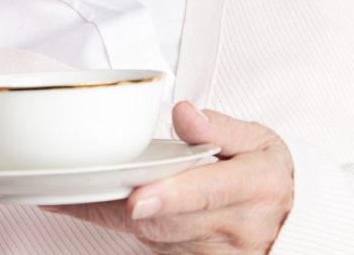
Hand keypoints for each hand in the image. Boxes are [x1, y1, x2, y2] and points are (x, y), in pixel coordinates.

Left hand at [47, 102, 293, 253]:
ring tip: (61, 191)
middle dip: (121, 208)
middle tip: (71, 189)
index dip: (171, 196)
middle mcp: (236, 225)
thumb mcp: (258, 139)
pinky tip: (86, 204)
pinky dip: (118, 225)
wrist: (292, 220)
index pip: (209, 191)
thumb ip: (220, 127)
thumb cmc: (266, 172)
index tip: (137, 198)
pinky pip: (153, 247)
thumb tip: (184, 113)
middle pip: (170, 223)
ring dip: (111, 216)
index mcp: (255, 184)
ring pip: (155, 238)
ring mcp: (215, 252)